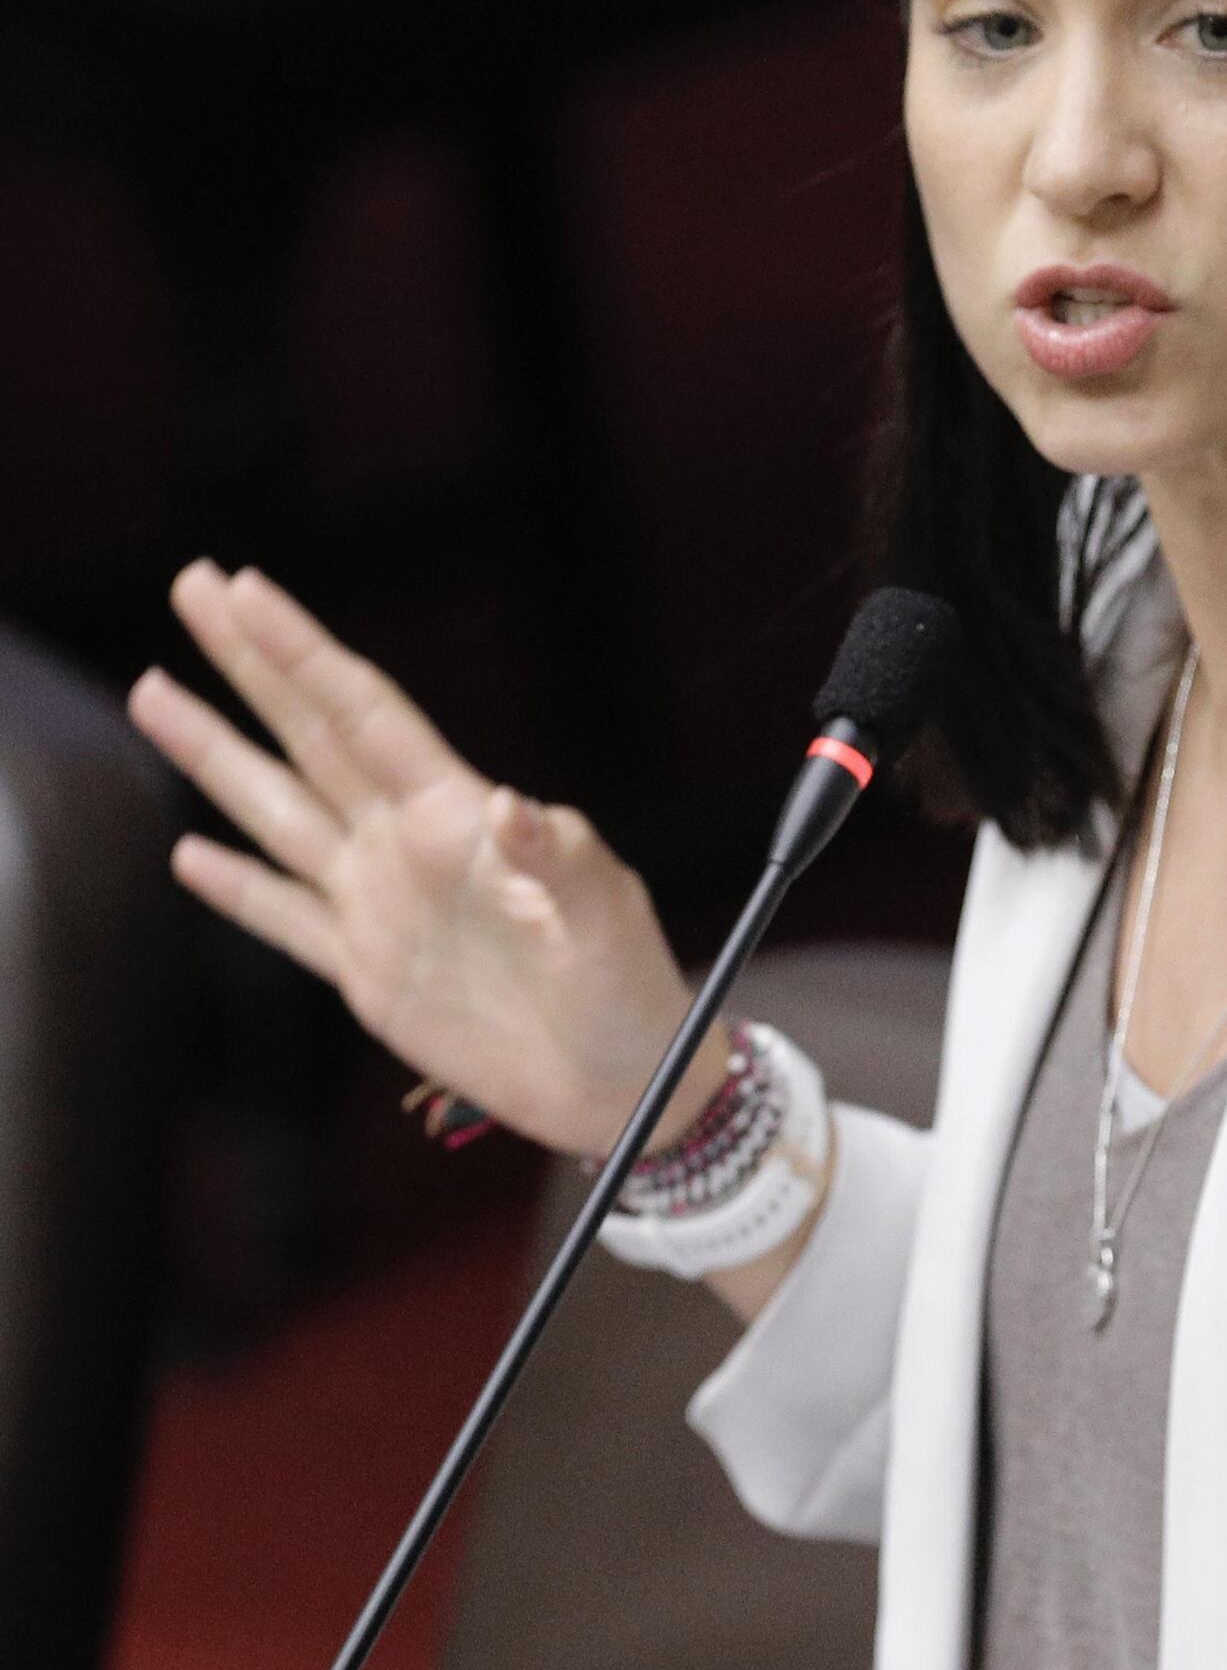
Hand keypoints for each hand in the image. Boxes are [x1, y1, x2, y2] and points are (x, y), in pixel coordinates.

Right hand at [126, 562, 705, 1154]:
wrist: (624, 1083)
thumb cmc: (630, 989)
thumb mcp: (606, 916)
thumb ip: (561, 860)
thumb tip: (514, 809)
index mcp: (458, 821)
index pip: (364, 714)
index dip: (300, 652)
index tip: (245, 588)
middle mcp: (406, 849)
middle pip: (309, 736)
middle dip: (249, 663)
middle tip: (196, 586)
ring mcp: (381, 906)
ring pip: (276, 812)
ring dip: (216, 754)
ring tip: (153, 690)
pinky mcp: (367, 973)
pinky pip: (285, 918)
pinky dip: (235, 888)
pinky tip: (189, 852)